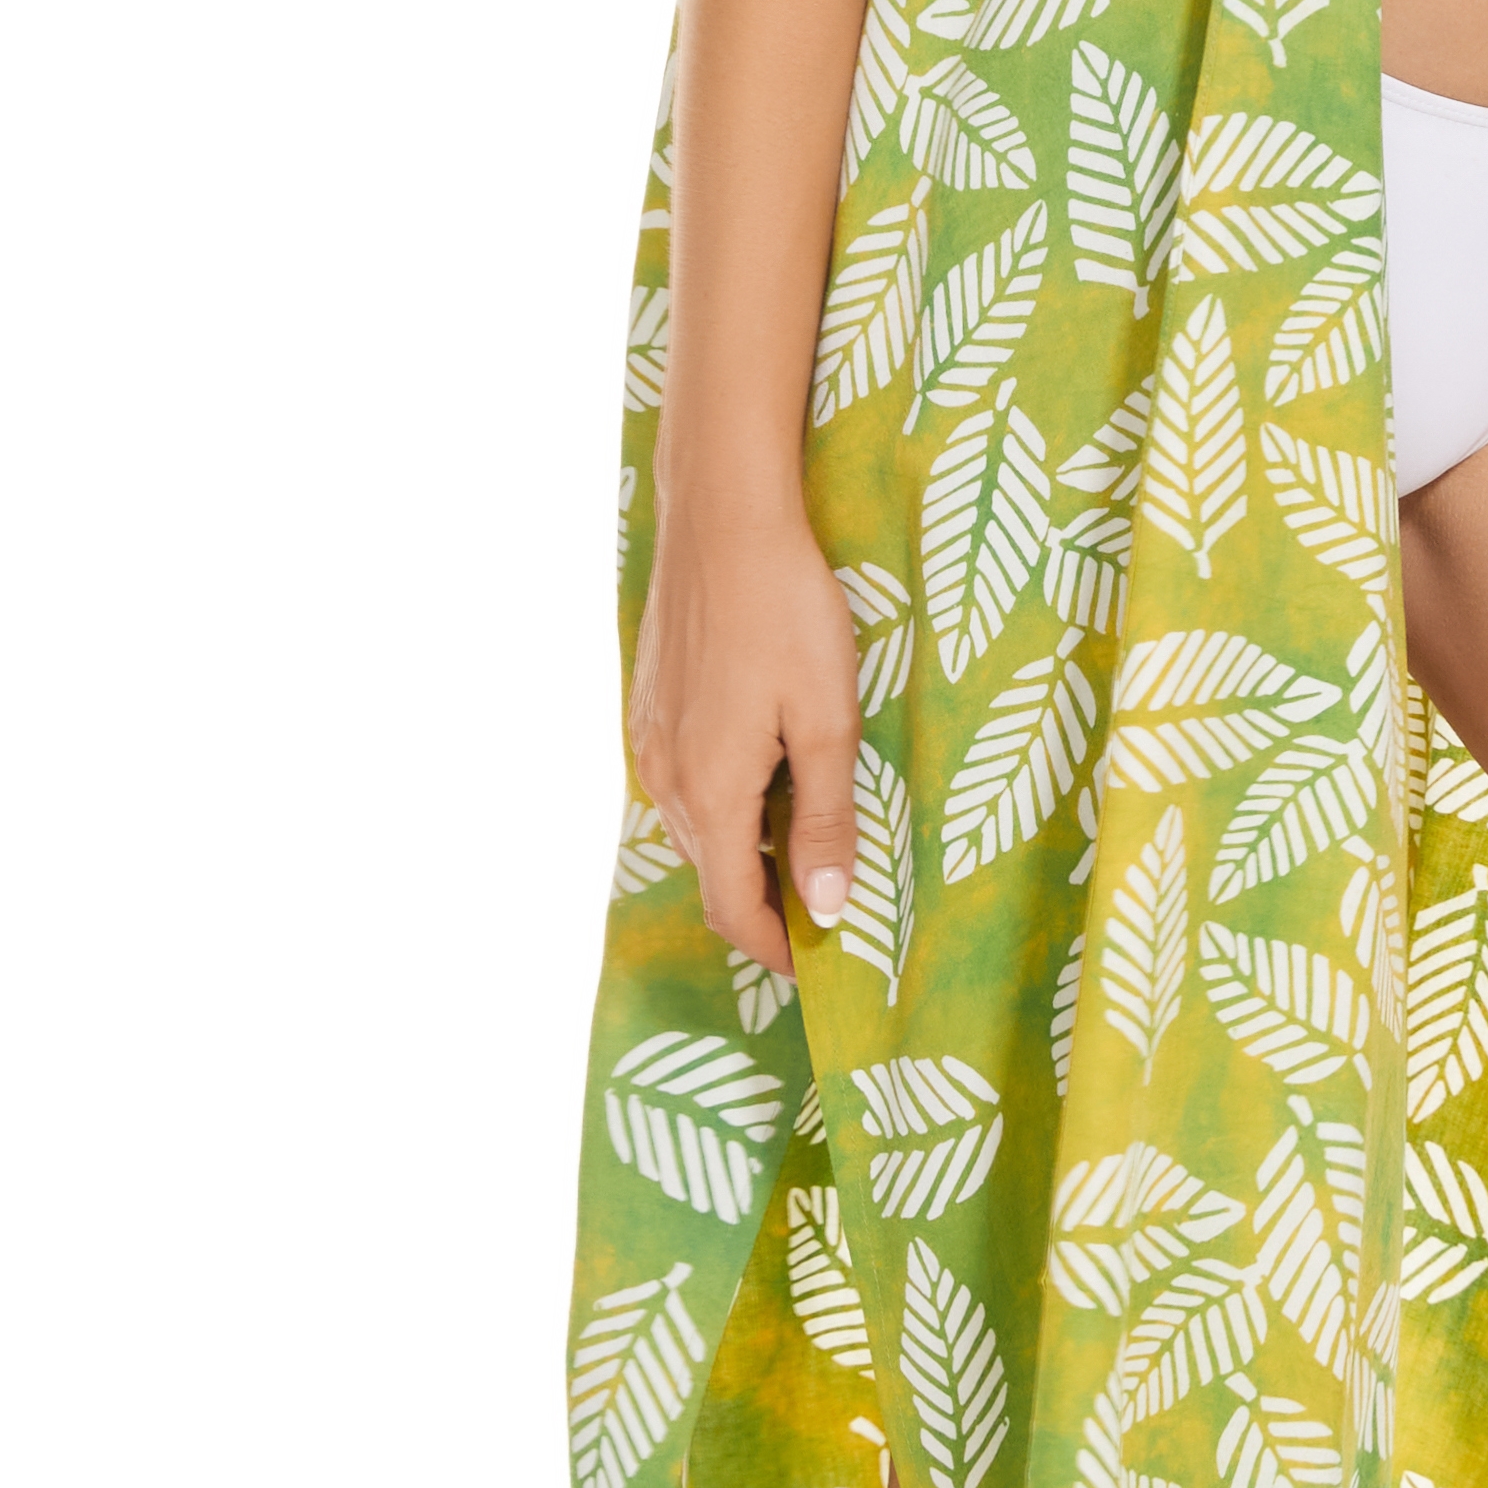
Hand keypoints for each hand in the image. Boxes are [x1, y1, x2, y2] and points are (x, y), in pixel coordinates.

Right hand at [625, 472, 861, 982]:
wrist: (722, 519)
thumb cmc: (787, 612)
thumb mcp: (828, 720)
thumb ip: (826, 819)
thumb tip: (826, 909)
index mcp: (711, 792)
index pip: (736, 908)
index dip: (779, 949)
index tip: (823, 967)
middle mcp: (667, 778)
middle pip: (716, 876)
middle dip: (770, 906)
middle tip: (835, 909)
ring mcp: (651, 744)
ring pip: (702, 833)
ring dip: (752, 856)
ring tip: (815, 847)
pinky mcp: (653, 712)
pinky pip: (690, 789)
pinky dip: (732, 810)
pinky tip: (775, 778)